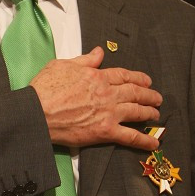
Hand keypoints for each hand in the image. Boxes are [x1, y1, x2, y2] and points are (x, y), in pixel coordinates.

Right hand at [30, 46, 162, 149]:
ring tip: (156, 113)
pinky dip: (144, 140)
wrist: (37, 112)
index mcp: (98, 76)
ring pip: (137, 111)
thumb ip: (85, 60)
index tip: (146, 80)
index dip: (138, 77)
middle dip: (149, 94)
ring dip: (149, 112)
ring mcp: (109, 113)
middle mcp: (108, 94)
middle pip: (135, 92)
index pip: (123, 75)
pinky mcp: (105, 132)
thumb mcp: (63, 65)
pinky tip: (154, 144)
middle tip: (157, 97)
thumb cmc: (45, 88)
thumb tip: (99, 52)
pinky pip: (130, 136)